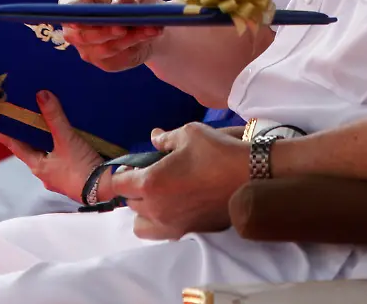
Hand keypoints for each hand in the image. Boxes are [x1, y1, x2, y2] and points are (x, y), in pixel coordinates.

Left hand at [0, 90, 102, 202]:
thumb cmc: (80, 167)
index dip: (5, 135)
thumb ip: (54, 117)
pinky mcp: (74, 178)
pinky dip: (61, 149)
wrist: (105, 189)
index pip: (16, 147)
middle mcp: (46, 174)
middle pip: (32, 151)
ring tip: (47, 127)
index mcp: (38, 166)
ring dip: (47, 144)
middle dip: (28, 137)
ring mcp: (60, 178)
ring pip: (48, 156)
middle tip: (22, 120)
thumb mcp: (66, 139)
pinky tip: (69, 142)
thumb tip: (41, 94)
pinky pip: (62, 160)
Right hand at [59, 0, 164, 71]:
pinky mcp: (107, 63)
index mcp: (74, 0)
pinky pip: (121, 57)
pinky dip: (138, 45)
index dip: (71, 17)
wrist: (144, 16)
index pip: (68, 10)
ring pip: (105, 48)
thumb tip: (123, 2)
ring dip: (129, 38)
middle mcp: (76, 28)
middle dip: (104, 32)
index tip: (78, 22)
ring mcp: (89, 49)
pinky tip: (153, 32)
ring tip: (150, 26)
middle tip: (123, 27)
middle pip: (83, 36)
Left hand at [104, 123, 249, 239]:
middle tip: (150, 174)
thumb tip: (154, 137)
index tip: (127, 167)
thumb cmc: (217, 152)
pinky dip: (160, 221)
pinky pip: (160, 232)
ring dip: (143, 210)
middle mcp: (156, 208)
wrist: (250, 177)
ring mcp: (171, 224)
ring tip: (159, 194)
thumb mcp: (189, 134)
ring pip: (141, 223)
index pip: (117, 185)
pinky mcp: (187, 233)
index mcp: (151, 183)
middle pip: (130, 203)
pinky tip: (175, 206)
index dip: (117, 174)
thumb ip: (166, 138)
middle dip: (134, 188)